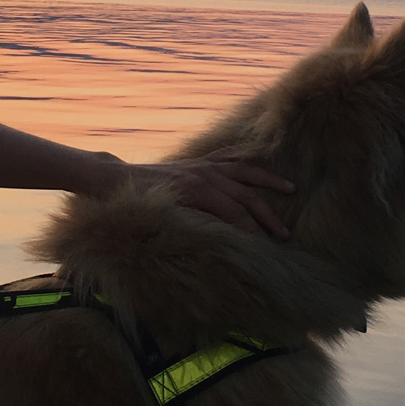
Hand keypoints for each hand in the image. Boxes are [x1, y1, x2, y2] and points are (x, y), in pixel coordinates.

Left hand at [123, 157, 292, 237]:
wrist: (113, 180)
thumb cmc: (135, 204)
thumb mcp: (162, 218)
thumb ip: (192, 224)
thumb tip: (218, 237)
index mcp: (197, 190)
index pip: (235, 212)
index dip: (252, 230)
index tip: (266, 247)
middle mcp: (203, 175)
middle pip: (245, 195)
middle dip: (266, 215)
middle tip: (284, 234)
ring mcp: (202, 165)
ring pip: (244, 172)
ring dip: (268, 181)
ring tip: (291, 189)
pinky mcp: (196, 162)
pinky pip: (227, 158)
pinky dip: (244, 163)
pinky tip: (258, 170)